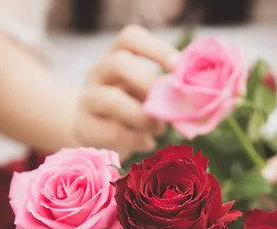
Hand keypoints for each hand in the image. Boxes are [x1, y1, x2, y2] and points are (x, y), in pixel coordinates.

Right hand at [71, 25, 178, 159]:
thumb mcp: (145, 95)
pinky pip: (111, 131)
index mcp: (116, 56)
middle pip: (118, 62)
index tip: (178, 66)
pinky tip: (147, 143)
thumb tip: (191, 101)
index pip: (130, 38)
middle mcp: (98, 72)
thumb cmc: (130, 110)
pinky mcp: (85, 127)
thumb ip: (163, 92)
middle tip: (169, 103)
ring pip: (111, 100)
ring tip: (159, 129)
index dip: (156, 48)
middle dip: (148, 81)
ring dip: (143, 116)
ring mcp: (88, 99)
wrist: (93, 135)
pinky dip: (135, 139)